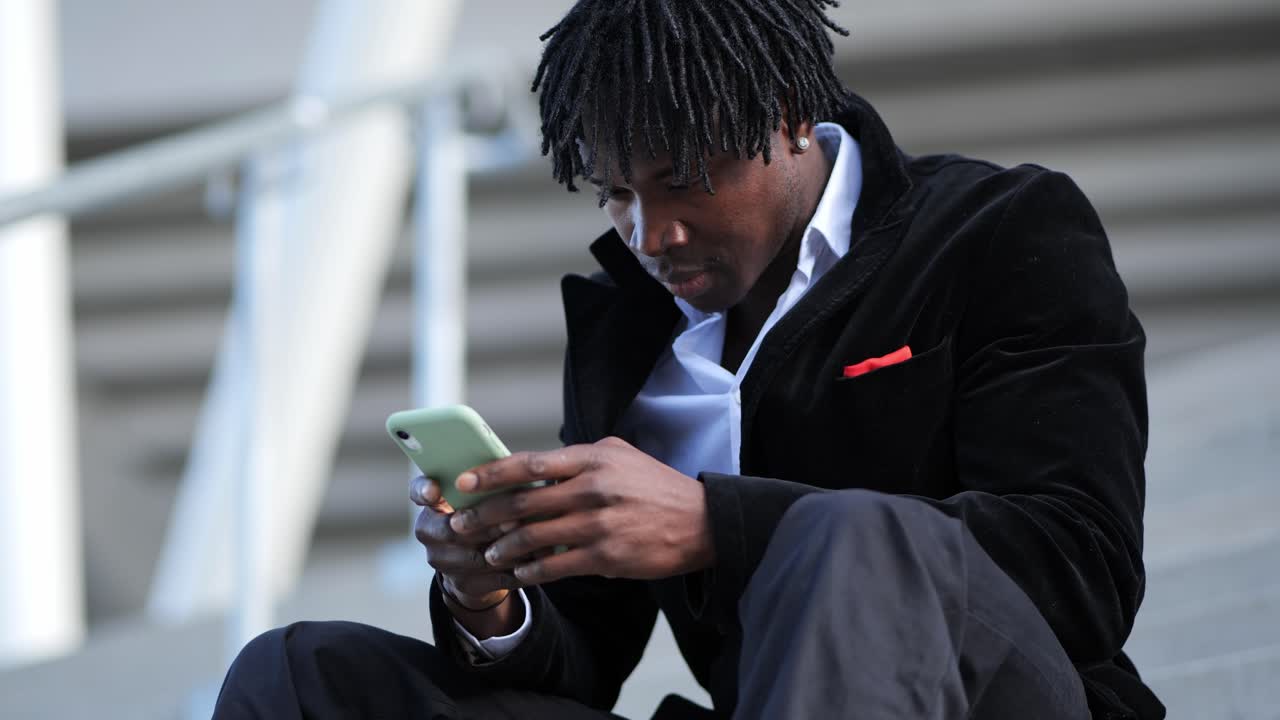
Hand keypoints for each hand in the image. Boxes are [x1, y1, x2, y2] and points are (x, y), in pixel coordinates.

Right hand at [409, 475, 518, 611]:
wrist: (478, 561)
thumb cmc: (484, 512)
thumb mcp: (481, 494)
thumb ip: (487, 484)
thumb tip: (513, 474)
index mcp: (432, 503)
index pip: (419, 491)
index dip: (424, 491)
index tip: (434, 491)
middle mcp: (429, 532)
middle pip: (452, 530)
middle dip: (486, 526)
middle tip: (513, 520)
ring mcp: (443, 561)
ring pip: (475, 558)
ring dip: (505, 548)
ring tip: (531, 539)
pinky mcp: (463, 584)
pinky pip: (492, 579)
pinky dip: (516, 569)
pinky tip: (535, 559)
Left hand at [448, 437, 714, 584]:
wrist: (700, 521)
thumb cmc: (654, 486)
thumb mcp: (618, 456)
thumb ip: (577, 458)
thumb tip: (533, 466)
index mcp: (591, 459)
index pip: (528, 464)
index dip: (490, 473)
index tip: (462, 482)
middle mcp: (591, 488)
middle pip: (521, 503)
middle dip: (484, 516)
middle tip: (460, 524)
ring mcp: (598, 524)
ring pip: (532, 537)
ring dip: (503, 548)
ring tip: (488, 552)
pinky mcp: (606, 556)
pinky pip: (555, 566)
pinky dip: (531, 571)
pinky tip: (520, 573)